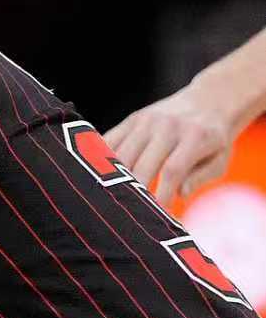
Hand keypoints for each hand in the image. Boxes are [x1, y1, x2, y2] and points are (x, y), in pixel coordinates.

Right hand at [105, 82, 242, 205]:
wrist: (209, 100)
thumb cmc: (214, 140)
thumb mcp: (219, 160)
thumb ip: (200, 178)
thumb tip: (179, 194)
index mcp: (196, 136)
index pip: (172, 170)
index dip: (160, 196)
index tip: (155, 216)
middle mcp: (168, 126)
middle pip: (141, 165)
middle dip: (133, 193)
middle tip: (128, 215)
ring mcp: (146, 121)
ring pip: (120, 156)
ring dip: (114, 181)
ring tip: (111, 200)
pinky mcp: (131, 120)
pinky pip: (109, 142)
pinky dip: (101, 161)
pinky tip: (99, 178)